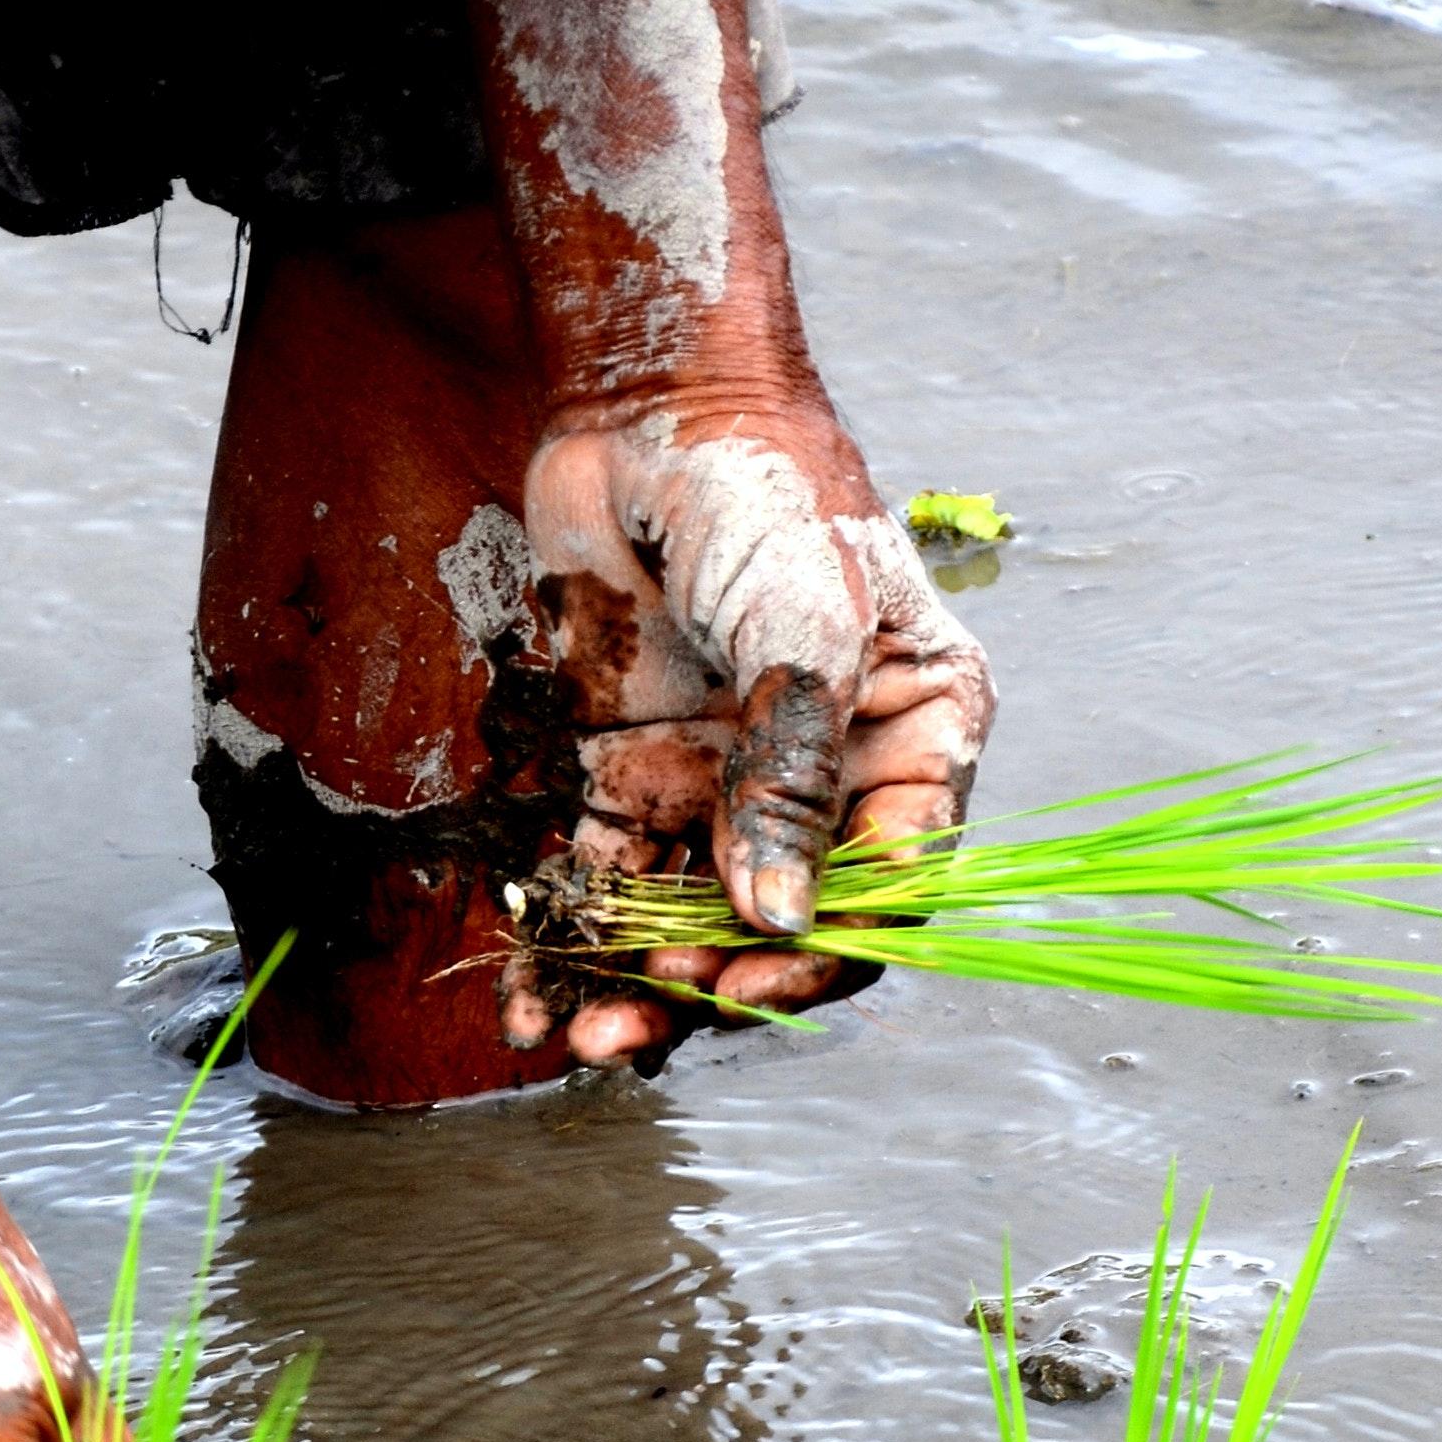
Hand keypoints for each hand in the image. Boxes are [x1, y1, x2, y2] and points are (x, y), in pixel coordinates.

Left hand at [501, 409, 992, 1069]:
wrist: (647, 409)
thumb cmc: (763, 490)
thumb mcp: (802, 625)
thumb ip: (788, 771)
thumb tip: (774, 914)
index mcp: (912, 739)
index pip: (891, 883)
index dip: (827, 951)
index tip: (752, 982)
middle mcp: (824, 778)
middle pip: (782, 922)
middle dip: (718, 987)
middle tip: (649, 1014)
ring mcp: (722, 782)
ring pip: (687, 919)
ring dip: (638, 987)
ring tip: (583, 1033)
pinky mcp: (628, 774)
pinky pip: (603, 880)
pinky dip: (568, 945)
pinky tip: (528, 1005)